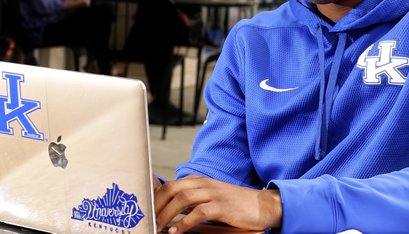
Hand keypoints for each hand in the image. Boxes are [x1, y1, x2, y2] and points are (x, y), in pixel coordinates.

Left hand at [153, 175, 281, 233]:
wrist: (261, 206)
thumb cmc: (235, 205)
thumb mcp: (210, 198)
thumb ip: (192, 201)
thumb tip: (170, 211)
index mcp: (199, 181)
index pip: (170, 185)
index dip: (155, 199)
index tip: (147, 213)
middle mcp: (204, 183)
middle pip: (172, 189)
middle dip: (157, 206)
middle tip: (149, 221)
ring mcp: (213, 193)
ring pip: (182, 199)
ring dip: (167, 215)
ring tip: (159, 228)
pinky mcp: (222, 206)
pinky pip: (199, 212)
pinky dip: (184, 222)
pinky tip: (176, 232)